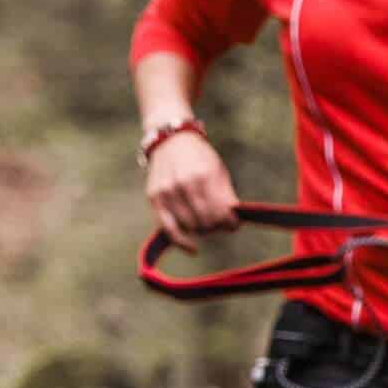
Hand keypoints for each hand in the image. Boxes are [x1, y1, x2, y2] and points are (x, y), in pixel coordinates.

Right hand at [144, 131, 238, 252]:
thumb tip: (233, 223)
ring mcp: (168, 191)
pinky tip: (193, 249)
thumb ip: (227, 196)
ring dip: (202, 229)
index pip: (222, 213)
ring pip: (191, 228)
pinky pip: (169, 230)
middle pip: (207, 223)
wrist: (169, 138)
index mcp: (204, 176)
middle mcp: (184, 184)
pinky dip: (182, 242)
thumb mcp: (218, 170)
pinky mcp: (154, 198)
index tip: (233, 223)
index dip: (230, 223)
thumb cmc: (199, 157)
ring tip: (204, 220)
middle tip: (218, 221)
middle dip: (217, 226)